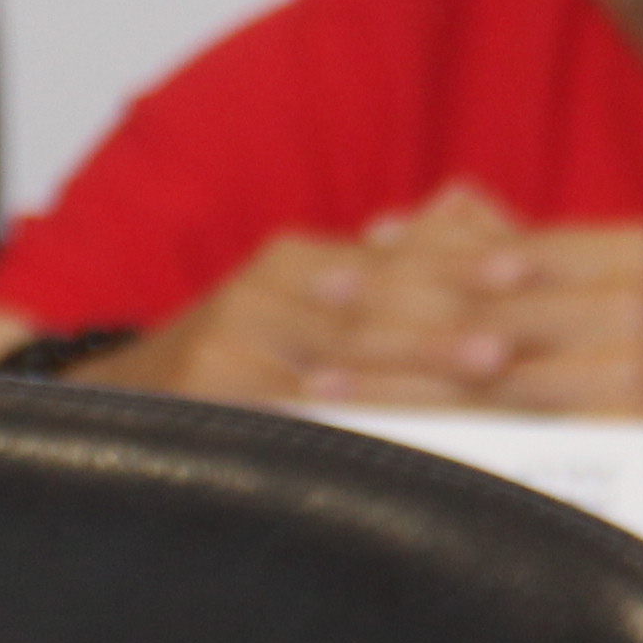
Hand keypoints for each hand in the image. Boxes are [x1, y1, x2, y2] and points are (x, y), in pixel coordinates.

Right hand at [123, 182, 523, 402]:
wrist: (118, 405)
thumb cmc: (239, 358)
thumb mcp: (304, 300)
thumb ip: (385, 262)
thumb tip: (468, 206)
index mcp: (293, 262)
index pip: (390, 260)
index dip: (458, 264)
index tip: (523, 270)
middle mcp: (259, 292)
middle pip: (369, 307)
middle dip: (445, 327)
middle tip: (509, 343)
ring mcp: (228, 345)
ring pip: (340, 358)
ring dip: (413, 371)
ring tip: (474, 379)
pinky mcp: (208, 395)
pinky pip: (296, 412)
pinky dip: (353, 421)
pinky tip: (398, 436)